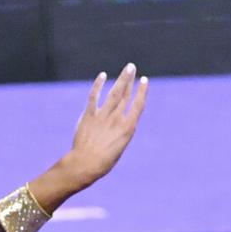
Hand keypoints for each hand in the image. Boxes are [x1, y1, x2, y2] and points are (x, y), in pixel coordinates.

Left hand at [64, 64, 147, 188]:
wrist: (85, 164)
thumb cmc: (103, 162)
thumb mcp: (119, 148)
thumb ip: (120, 132)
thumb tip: (119, 121)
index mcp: (128, 128)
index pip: (138, 105)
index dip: (142, 91)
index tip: (144, 80)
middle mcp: (117, 119)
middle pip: (126, 95)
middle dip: (130, 79)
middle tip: (132, 67)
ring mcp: (103, 116)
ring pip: (114, 93)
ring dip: (121, 79)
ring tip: (127, 68)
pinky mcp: (89, 116)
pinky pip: (94, 96)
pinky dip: (98, 85)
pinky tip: (102, 76)